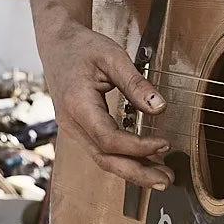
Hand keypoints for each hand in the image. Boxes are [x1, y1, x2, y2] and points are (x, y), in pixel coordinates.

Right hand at [40, 14, 172, 188]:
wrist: (57, 44)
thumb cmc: (82, 47)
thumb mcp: (112, 56)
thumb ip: (136, 83)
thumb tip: (160, 107)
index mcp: (77, 104)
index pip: (108, 139)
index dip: (138, 147)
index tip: (165, 143)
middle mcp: (71, 122)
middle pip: (104, 159)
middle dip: (137, 172)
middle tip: (167, 180)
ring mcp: (72, 128)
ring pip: (102, 159)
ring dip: (132, 171)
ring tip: (161, 177)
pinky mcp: (79, 129)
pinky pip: (100, 151)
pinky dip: (123, 160)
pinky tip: (144, 163)